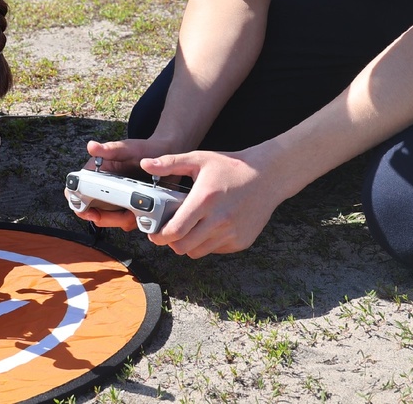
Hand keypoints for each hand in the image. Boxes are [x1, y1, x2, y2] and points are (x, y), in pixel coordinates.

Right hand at [65, 137, 186, 231]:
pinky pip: (129, 221)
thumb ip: (110, 149)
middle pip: (93, 211)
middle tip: (117, 213)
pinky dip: (134, 219)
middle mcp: (105, 188)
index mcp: (98, 173)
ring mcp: (119, 200)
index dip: (77, 202)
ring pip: (112, 220)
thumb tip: (92, 146)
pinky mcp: (133, 208)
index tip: (86, 208)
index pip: (77, 190)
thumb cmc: (144, 149)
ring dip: (121, 219)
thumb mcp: (128, 148)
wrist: (167, 154)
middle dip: (103, 217)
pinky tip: (145, 211)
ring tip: (135, 208)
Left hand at [141, 147, 280, 258]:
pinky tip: (208, 228)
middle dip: (171, 242)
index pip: (175, 230)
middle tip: (168, 232)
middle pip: (183, 247)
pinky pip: (215, 250)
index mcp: (205, 200)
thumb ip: (170, 163)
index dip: (159, 236)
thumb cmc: (230, 166)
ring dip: (188, 245)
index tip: (153, 232)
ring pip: (198, 252)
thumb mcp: (199, 159)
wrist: (267, 176)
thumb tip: (145, 164)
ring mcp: (232, 233)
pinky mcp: (242, 242)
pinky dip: (207, 244)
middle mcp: (219, 220)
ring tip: (187, 230)